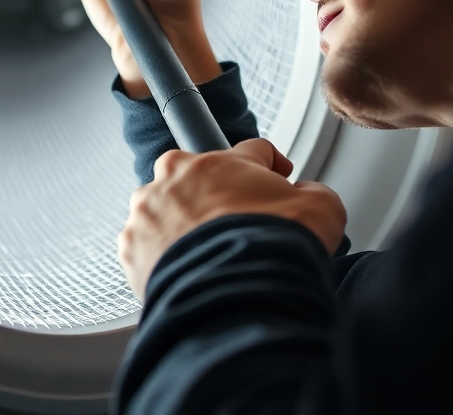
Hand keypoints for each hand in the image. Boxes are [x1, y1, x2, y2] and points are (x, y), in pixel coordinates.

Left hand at [118, 138, 346, 300]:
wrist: (236, 301)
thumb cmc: (271, 252)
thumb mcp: (322, 207)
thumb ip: (313, 191)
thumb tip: (306, 194)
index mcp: (220, 162)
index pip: (252, 150)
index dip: (271, 165)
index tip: (276, 176)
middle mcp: (175, 179)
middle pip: (200, 178)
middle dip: (219, 195)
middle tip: (241, 223)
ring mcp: (147, 214)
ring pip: (168, 211)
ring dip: (187, 226)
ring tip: (214, 254)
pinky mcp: (131, 251)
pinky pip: (150, 247)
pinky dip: (167, 256)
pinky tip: (194, 272)